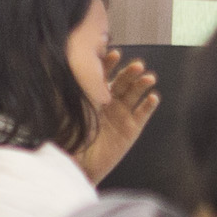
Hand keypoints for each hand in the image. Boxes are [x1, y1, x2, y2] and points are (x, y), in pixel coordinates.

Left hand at [76, 53, 160, 180]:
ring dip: (143, 84)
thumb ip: (71, 83)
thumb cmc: (70, 134)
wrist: (78, 162)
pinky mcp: (132, 129)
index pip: (104, 73)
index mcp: (94, 94)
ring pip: (136, 94)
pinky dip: (149, 105)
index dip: (109, 63)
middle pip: (123, 81)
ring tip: (149, 78)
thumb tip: (63, 59)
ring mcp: (122, 114)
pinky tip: (153, 97)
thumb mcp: (69, 105)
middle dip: (130, 72)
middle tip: (137, 66)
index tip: (114, 54)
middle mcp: (110, 101)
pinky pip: (143, 113)